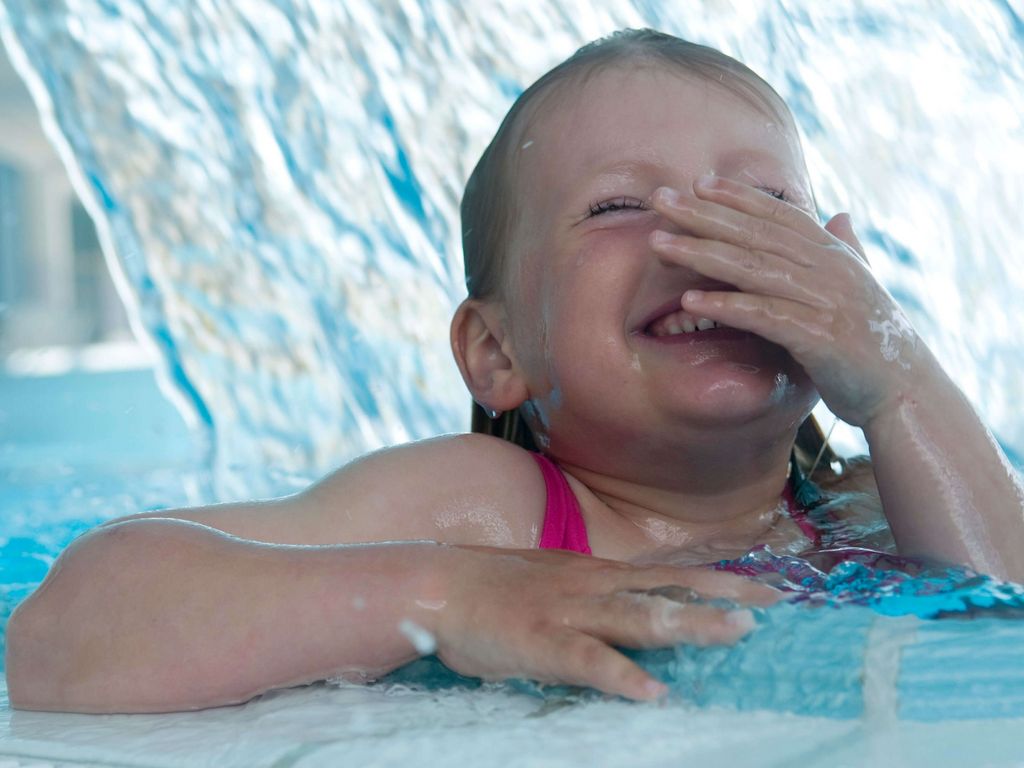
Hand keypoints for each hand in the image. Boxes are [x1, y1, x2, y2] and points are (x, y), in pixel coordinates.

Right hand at [429, 545, 777, 700]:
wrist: (438, 585)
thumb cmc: (498, 590)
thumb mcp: (557, 584)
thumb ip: (597, 596)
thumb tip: (638, 613)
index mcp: (597, 574)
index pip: (669, 573)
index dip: (719, 579)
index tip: (767, 587)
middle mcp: (592, 585)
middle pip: (667, 588)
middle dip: (721, 595)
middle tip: (772, 606)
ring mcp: (568, 611)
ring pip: (637, 616)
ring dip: (688, 623)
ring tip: (735, 634)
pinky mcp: (541, 641)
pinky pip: (588, 660)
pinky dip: (621, 675)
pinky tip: (653, 692)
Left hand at [648, 176, 923, 426]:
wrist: (905, 392)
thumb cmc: (876, 344)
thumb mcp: (860, 288)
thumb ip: (847, 249)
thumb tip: (840, 214)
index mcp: (834, 254)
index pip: (779, 214)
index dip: (738, 196)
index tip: (698, 181)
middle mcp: (829, 269)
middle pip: (754, 233)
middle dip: (703, 214)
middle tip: (660, 198)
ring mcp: (824, 300)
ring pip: (752, 267)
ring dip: (701, 253)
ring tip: (659, 243)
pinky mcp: (818, 337)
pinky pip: (763, 316)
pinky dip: (726, 306)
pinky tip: (689, 300)